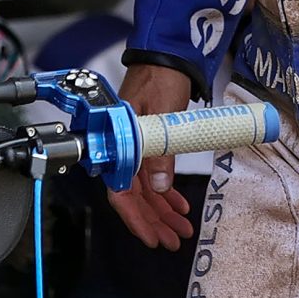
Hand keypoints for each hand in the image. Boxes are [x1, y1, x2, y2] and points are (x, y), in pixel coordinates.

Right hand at [107, 64, 196, 250]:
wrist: (167, 57)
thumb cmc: (159, 79)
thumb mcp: (161, 118)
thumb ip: (160, 155)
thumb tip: (160, 188)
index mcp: (117, 145)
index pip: (120, 192)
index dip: (136, 219)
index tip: (153, 238)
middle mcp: (121, 151)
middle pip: (134, 197)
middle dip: (154, 221)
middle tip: (173, 240)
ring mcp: (133, 149)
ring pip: (145, 190)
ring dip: (162, 211)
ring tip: (181, 228)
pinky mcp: (146, 145)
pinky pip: (153, 177)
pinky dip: (166, 192)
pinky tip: (179, 205)